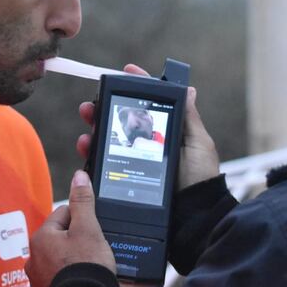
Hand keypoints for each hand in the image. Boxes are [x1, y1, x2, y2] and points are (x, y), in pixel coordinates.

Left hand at [25, 170, 114, 286]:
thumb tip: (78, 177)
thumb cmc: (85, 269)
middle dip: (77, 240)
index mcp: (41, 237)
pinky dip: (69, 276)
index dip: (82, 219)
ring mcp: (38, 278)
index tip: (93, 230)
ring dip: (72, 260)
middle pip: (61, 237)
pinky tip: (81, 279)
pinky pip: (59, 276)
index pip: (63, 214)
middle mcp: (33, 258)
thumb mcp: (88, 229)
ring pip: (59, 258)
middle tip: (92, 250)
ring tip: (88, 266)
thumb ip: (82, 201)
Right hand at [76, 66, 218, 189]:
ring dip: (94, 129)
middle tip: (91, 105)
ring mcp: (135, 160)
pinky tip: (87, 148)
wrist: (193, 215)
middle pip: (121, 120)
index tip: (124, 71)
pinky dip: (91, 153)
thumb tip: (188, 89)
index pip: (149, 104)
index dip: (137, 86)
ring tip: (88, 126)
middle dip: (104, 108)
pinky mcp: (124, 177)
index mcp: (166, 132)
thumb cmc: (200, 179)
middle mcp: (148, 143)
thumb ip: (189, 118)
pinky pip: (104, 162)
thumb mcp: (198, 144)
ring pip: (108, 139)